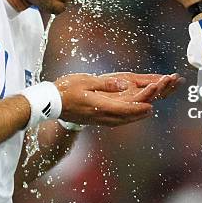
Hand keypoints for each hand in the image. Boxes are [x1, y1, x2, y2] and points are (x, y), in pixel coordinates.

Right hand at [55, 73, 178, 126]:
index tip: (151, 106)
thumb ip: (106, 84)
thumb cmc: (66, 89)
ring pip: (119, 121)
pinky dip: (123, 118)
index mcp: (100, 106)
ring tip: (142, 112)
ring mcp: (96, 119)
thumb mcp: (86, 81)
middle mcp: (100, 116)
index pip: (125, 109)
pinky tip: (125, 115)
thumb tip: (124, 84)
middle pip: (125, 117)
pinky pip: (112, 121)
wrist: (49, 103)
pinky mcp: (92, 120)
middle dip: (139, 113)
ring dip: (132, 117)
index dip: (139, 108)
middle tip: (151, 109)